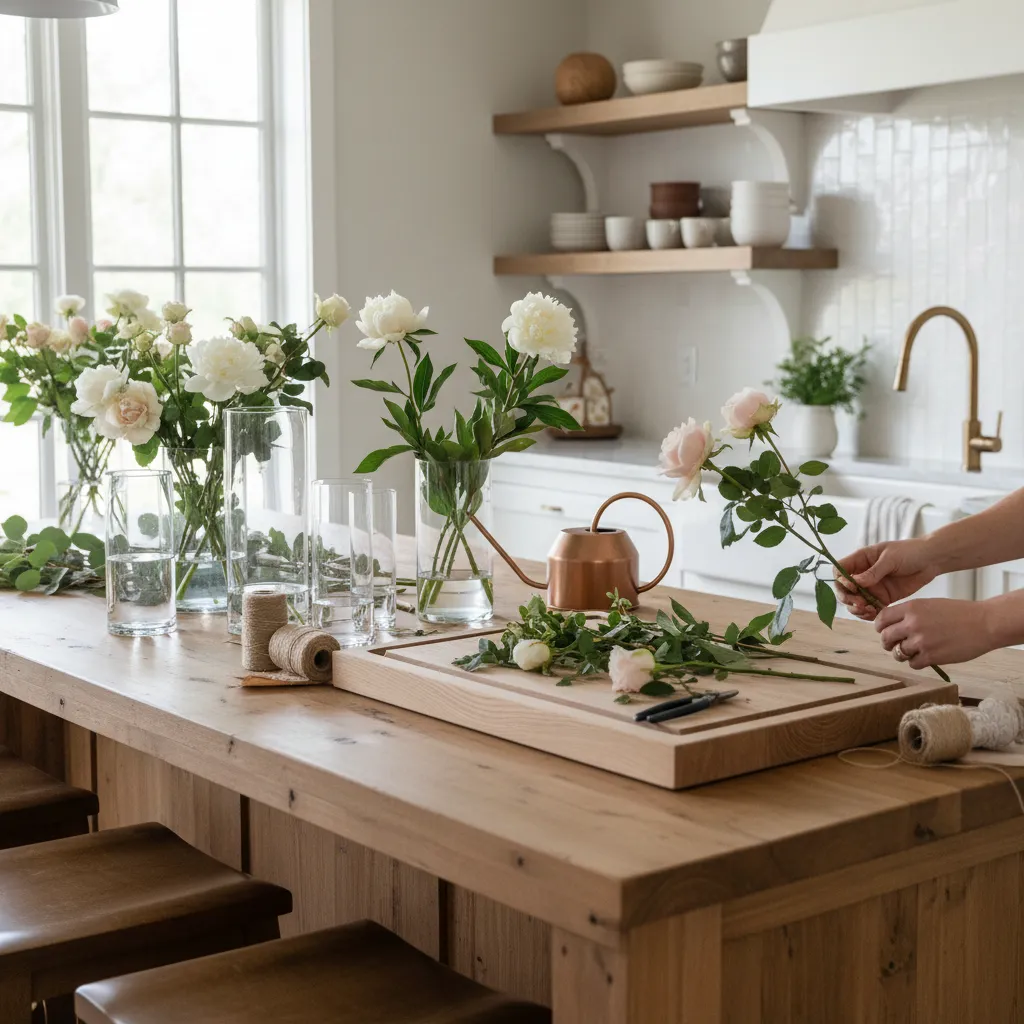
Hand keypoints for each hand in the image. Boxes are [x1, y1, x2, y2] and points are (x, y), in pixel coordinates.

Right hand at [833, 538, 937, 619]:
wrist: (931, 560)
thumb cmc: (910, 552)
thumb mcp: (890, 558)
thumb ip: (874, 572)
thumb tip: (856, 582)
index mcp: (861, 560)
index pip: (840, 571)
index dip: (840, 580)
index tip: (852, 587)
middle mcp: (863, 574)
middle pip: (844, 589)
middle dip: (848, 598)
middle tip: (860, 604)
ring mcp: (872, 587)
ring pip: (854, 601)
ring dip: (856, 609)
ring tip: (867, 610)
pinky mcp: (882, 598)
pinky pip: (869, 609)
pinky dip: (867, 614)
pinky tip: (874, 614)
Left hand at [875, 598, 993, 668]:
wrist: (984, 623)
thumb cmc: (959, 613)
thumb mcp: (929, 605)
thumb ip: (910, 614)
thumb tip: (892, 625)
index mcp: (911, 608)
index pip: (882, 618)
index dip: (880, 627)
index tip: (883, 631)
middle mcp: (912, 624)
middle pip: (885, 637)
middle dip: (887, 643)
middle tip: (893, 645)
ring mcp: (921, 641)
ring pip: (897, 653)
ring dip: (902, 654)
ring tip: (912, 651)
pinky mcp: (931, 656)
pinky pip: (912, 664)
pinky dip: (916, 662)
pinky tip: (925, 657)